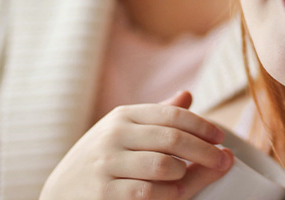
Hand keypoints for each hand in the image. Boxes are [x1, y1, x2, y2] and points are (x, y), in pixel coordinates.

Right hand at [41, 91, 234, 199]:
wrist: (60, 192)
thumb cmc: (101, 160)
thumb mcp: (121, 132)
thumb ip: (155, 117)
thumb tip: (188, 95)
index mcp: (123, 117)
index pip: (172, 115)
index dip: (202, 125)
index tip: (221, 137)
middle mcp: (114, 136)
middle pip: (173, 139)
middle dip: (205, 150)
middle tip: (224, 160)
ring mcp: (107, 164)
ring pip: (164, 166)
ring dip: (187, 174)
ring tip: (193, 177)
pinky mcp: (105, 193)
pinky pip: (148, 193)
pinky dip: (170, 194)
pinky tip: (178, 193)